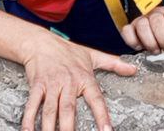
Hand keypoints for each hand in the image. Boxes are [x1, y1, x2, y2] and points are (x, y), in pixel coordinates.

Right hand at [19, 34, 135, 130]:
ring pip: (50, 109)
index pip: (96, 99)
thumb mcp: (92, 55)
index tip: (107, 130)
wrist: (41, 42)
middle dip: (69, 127)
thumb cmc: (67, 51)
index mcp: (84, 77)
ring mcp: (51, 84)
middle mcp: (68, 82)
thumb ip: (114, 64)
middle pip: (69, 108)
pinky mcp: (37, 85)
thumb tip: (133, 69)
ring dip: (49, 127)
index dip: (102, 115)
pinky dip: (29, 119)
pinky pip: (33, 104)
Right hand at [120, 5, 163, 56]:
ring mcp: (141, 19)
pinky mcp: (130, 27)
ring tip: (156, 50)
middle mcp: (155, 13)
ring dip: (150, 42)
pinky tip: (141, 47)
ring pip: (142, 25)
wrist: (156, 33)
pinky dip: (133, 41)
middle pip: (157, 20)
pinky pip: (127, 31)